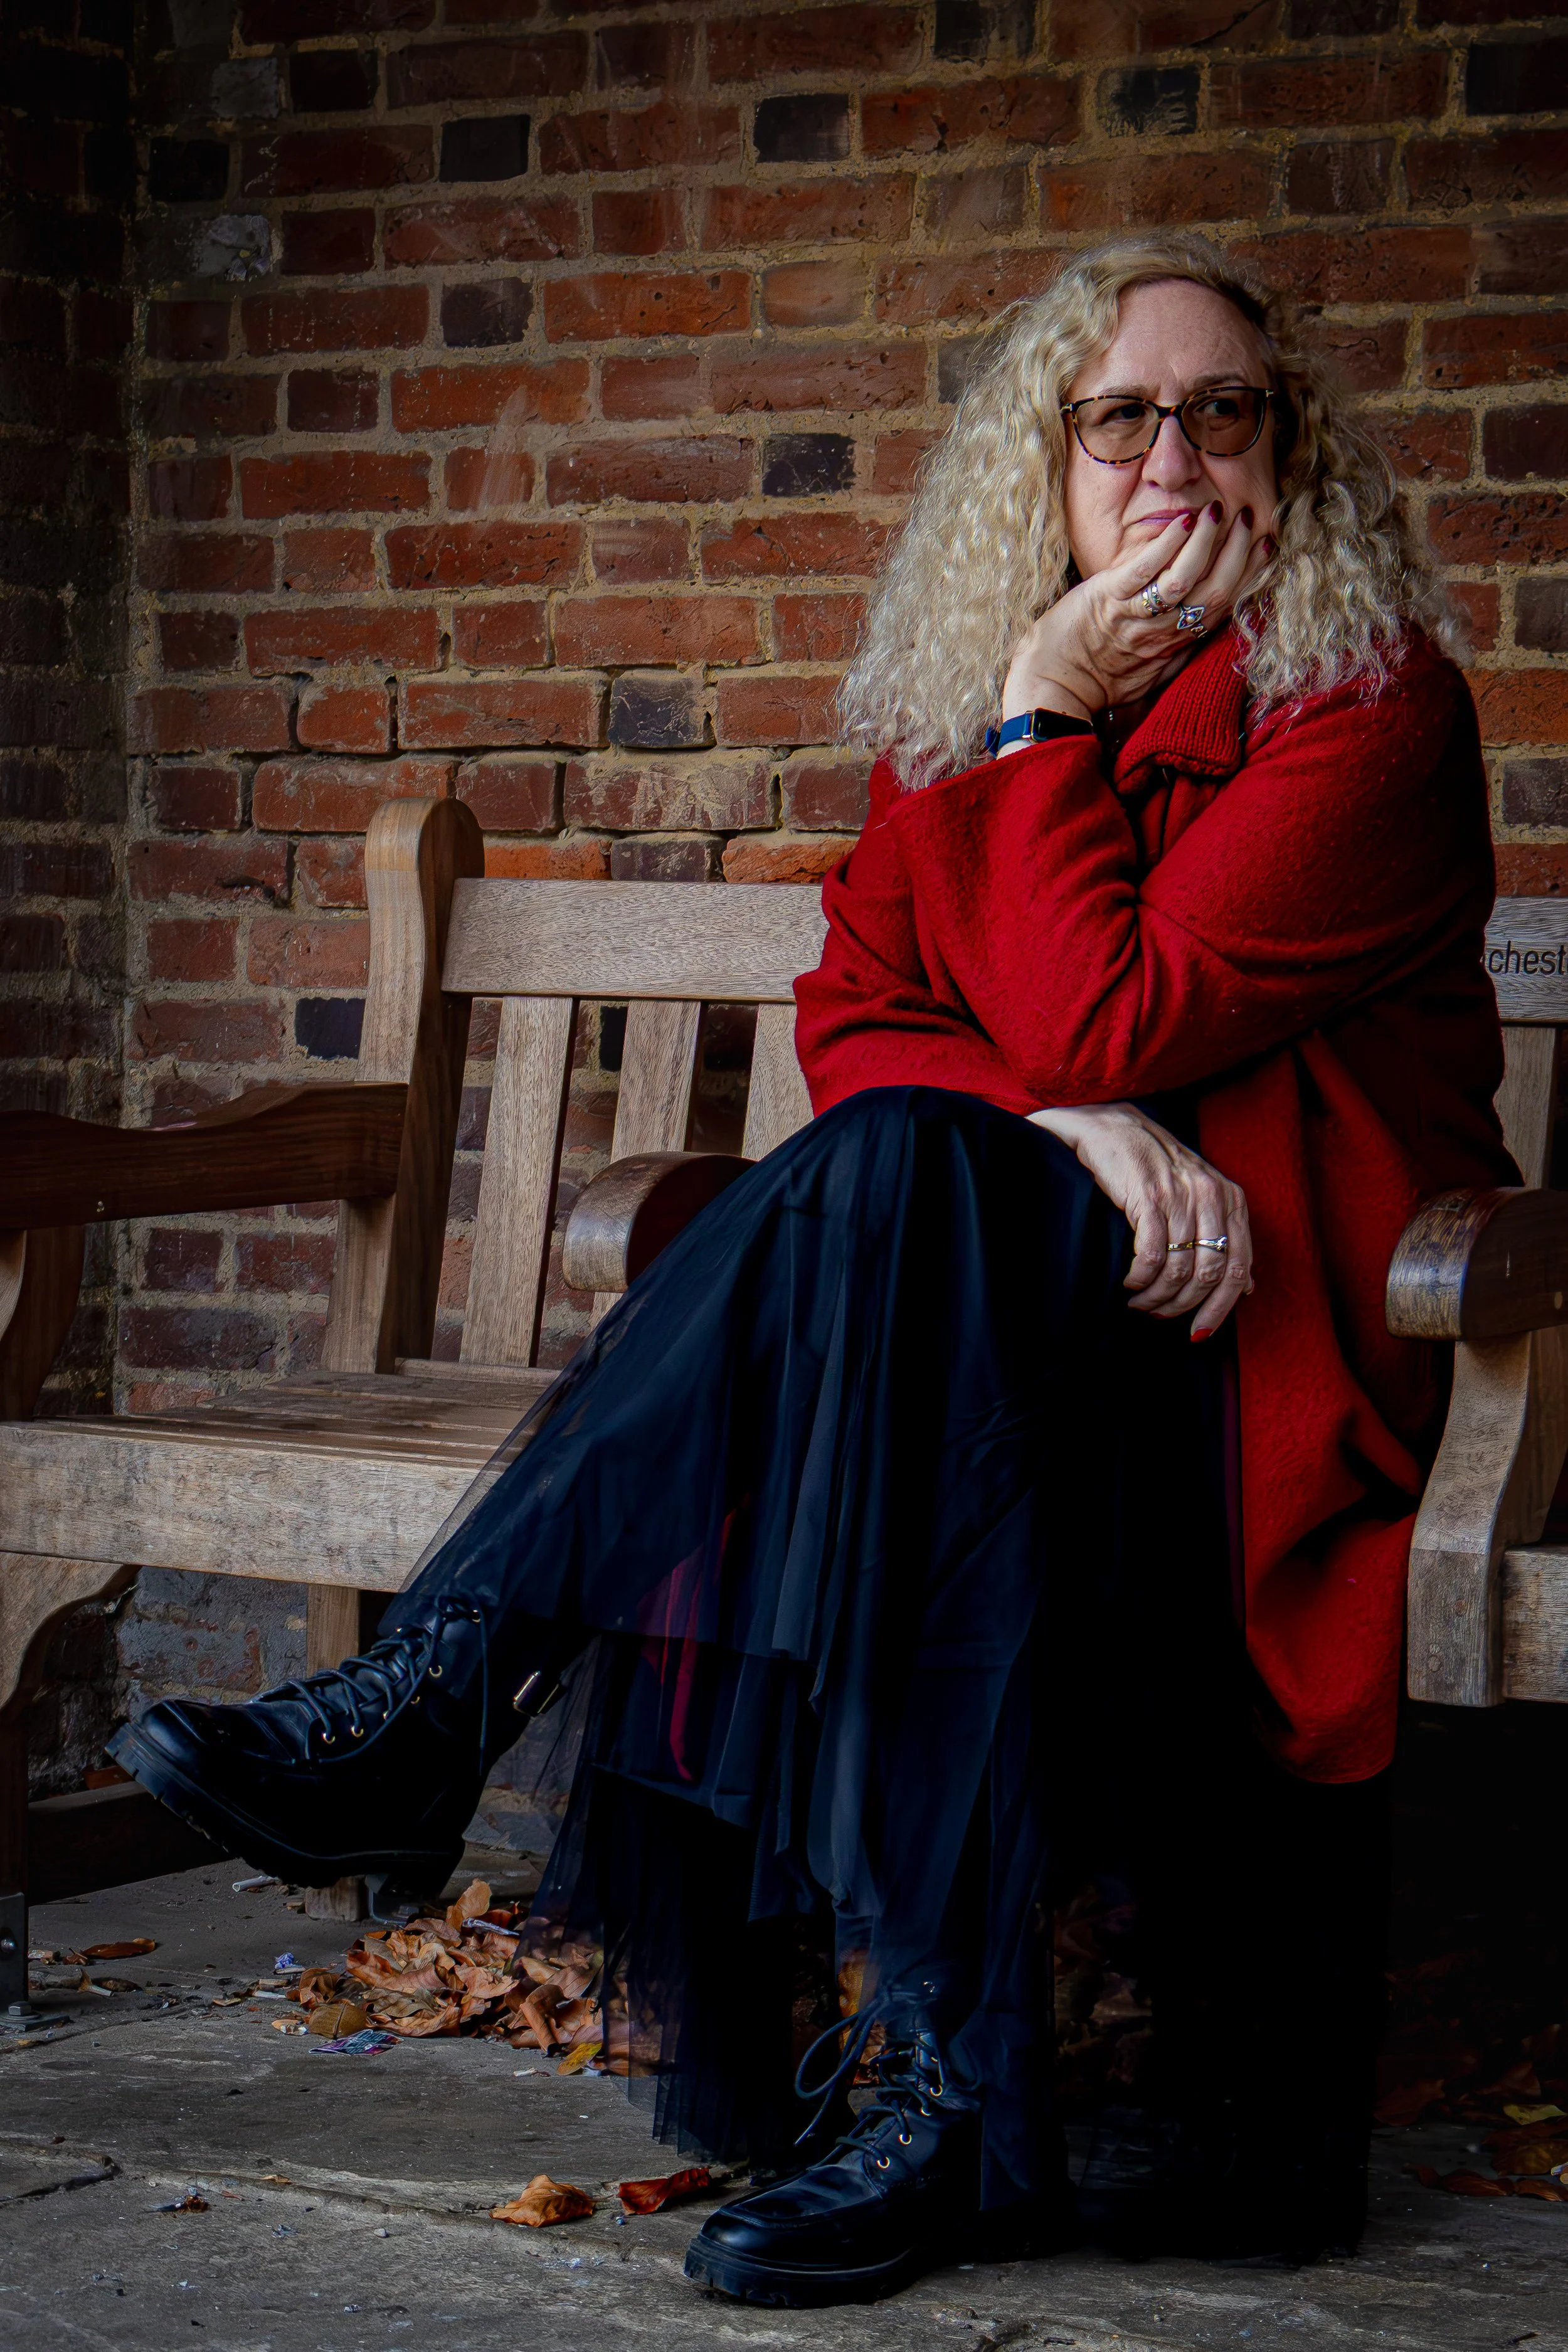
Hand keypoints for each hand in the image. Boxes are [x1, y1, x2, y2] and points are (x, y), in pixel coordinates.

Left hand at [1000, 505, 1273, 729]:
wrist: (1053, 686)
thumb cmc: (1097, 677)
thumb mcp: (1150, 670)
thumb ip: (1180, 648)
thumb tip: (1208, 628)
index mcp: (1177, 645)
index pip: (1225, 606)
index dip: (1251, 575)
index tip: (1267, 545)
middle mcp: (1163, 632)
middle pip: (1215, 592)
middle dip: (1238, 553)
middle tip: (1248, 519)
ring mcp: (1135, 616)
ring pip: (1183, 579)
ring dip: (1205, 542)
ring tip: (1216, 511)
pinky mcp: (1107, 599)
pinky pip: (1144, 570)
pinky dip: (1166, 544)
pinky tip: (1183, 520)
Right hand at [1029, 1101, 1253, 1337]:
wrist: (1111, 1127)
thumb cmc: (1154, 1167)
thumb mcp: (1200, 1196)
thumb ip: (1225, 1237)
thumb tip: (1249, 1287)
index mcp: (1231, 1199)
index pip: (1240, 1268)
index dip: (1220, 1308)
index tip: (1199, 1332)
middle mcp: (1212, 1196)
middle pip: (1210, 1274)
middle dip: (1184, 1306)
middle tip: (1160, 1315)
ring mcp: (1181, 1196)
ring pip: (1179, 1270)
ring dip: (1156, 1297)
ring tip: (1139, 1301)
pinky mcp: (1149, 1197)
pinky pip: (1150, 1256)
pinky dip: (1139, 1279)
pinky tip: (1128, 1283)